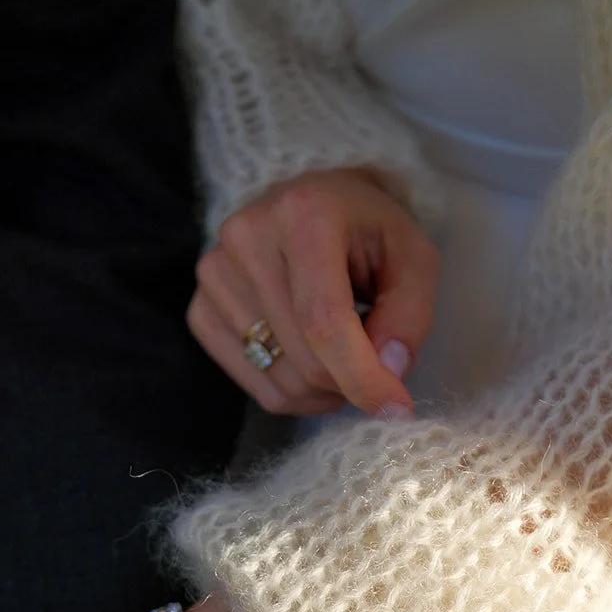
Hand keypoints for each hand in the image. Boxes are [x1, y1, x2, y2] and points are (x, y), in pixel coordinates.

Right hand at [187, 167, 439, 416]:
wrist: (311, 204)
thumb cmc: (366, 231)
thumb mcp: (412, 256)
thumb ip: (409, 313)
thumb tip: (388, 370)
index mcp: (302, 214)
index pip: (324, 321)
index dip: (361, 376)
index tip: (394, 408)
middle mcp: (246, 239)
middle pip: (304, 360)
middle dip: (349, 382)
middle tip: (375, 367)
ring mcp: (214, 276)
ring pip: (282, 382)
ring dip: (324, 392)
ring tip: (344, 359)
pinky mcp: (199, 309)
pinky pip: (255, 387)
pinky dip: (294, 393)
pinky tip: (311, 363)